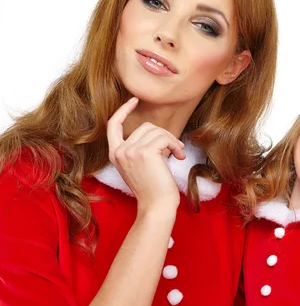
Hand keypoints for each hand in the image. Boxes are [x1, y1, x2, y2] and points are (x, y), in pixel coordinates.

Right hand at [107, 97, 185, 212]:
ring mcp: (130, 151)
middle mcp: (119, 151)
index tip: (134, 100)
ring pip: (156, 130)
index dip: (123, 110)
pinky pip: (164, 138)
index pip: (113, 125)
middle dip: (164, 135)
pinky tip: (180, 156)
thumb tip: (153, 131)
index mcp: (115, 154)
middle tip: (176, 148)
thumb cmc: (153, 188)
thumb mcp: (139, 165)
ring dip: (172, 140)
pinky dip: (175, 145)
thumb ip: (139, 148)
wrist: (157, 205)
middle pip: (144, 126)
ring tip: (179, 153)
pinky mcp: (145, 152)